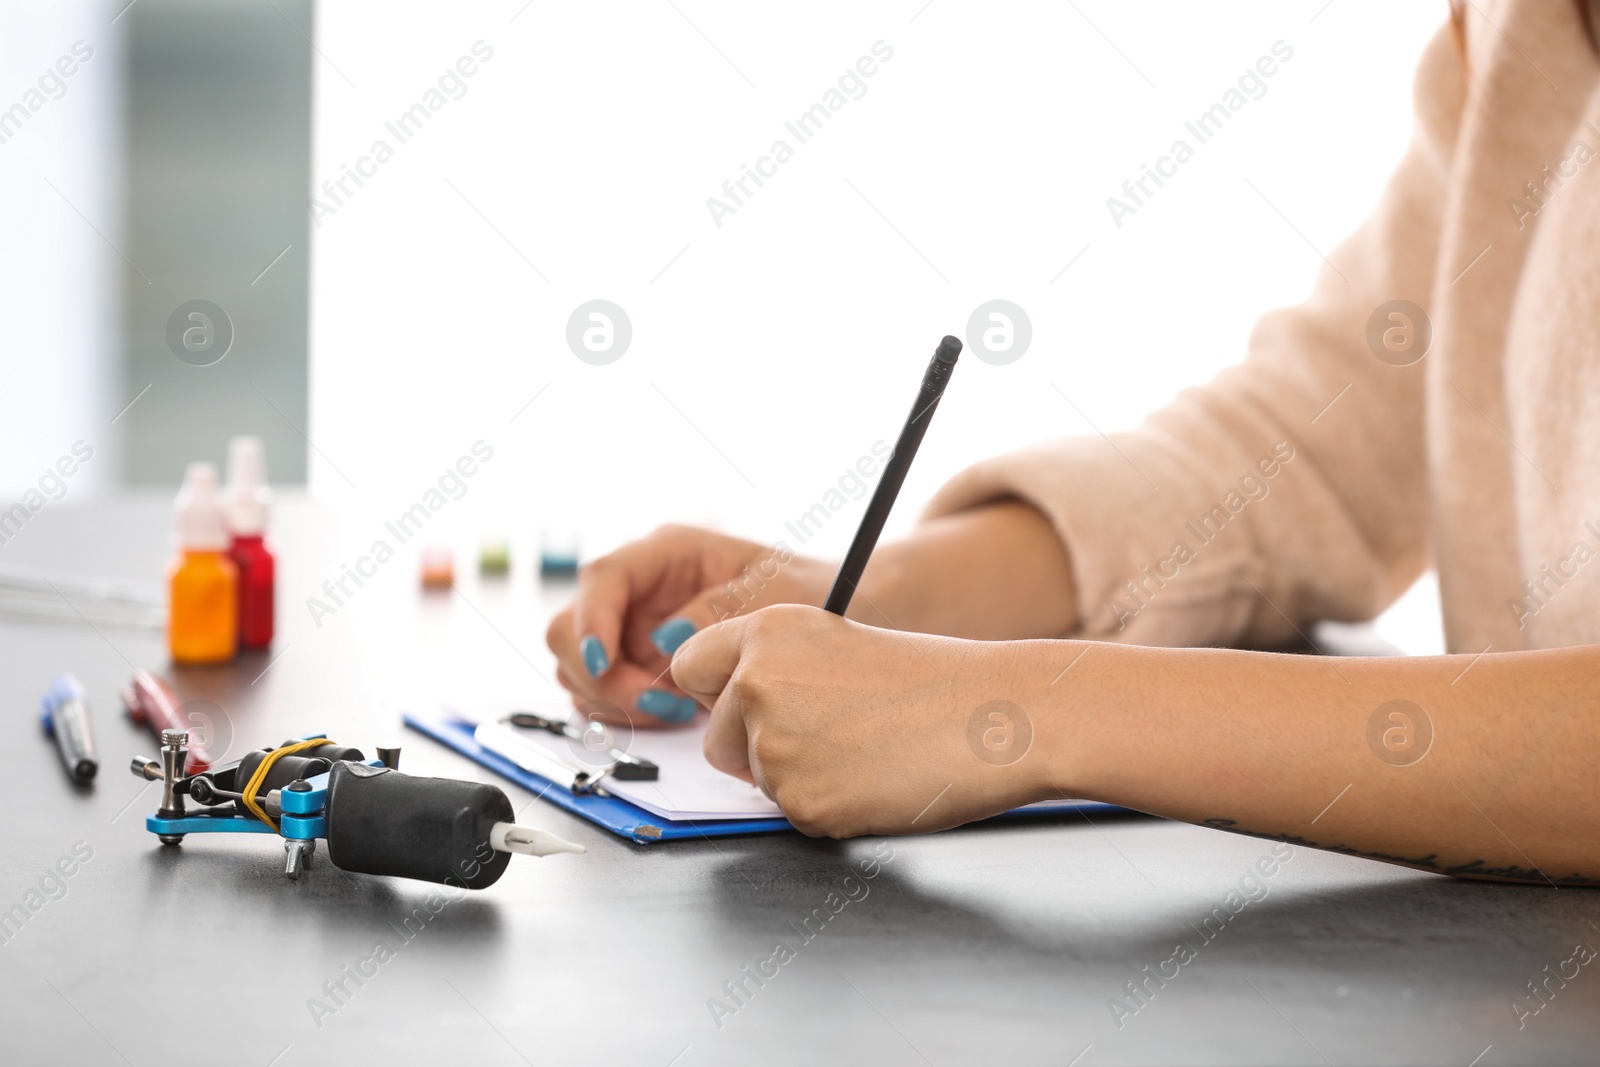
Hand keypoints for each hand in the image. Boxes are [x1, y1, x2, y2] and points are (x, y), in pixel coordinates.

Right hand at [545, 526, 837, 725]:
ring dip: (612, 699)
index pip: (603, 576)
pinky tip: (672, 714)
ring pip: (578, 666)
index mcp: (670, 553)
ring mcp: (635, 629)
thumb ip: (721, 610)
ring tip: (674, 709)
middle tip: (652, 702)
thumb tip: (667, 639)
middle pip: (571, 626)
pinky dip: (625, 713)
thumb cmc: (811, 590)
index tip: (603, 661)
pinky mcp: (639, 666)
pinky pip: (604, 694)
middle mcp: (643, 589)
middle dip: (598, 673)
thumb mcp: (777, 593)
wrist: (839, 614)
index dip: (592, 620)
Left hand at [671, 605, 1056, 836]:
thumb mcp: (836, 644)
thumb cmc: (935, 682)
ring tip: (863, 750)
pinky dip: (830, 808)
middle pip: (713, 738)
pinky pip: (794, 816)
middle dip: (753, 747)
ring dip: (798, 776)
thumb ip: (774, 669)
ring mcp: (774, 745)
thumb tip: (730, 710)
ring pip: (755, 781)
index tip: (742, 703)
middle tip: (829, 734)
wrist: (997, 717)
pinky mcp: (800, 801)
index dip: (717, 692)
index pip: (689, 665)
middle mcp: (757, 682)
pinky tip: (874, 779)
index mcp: (768, 631)